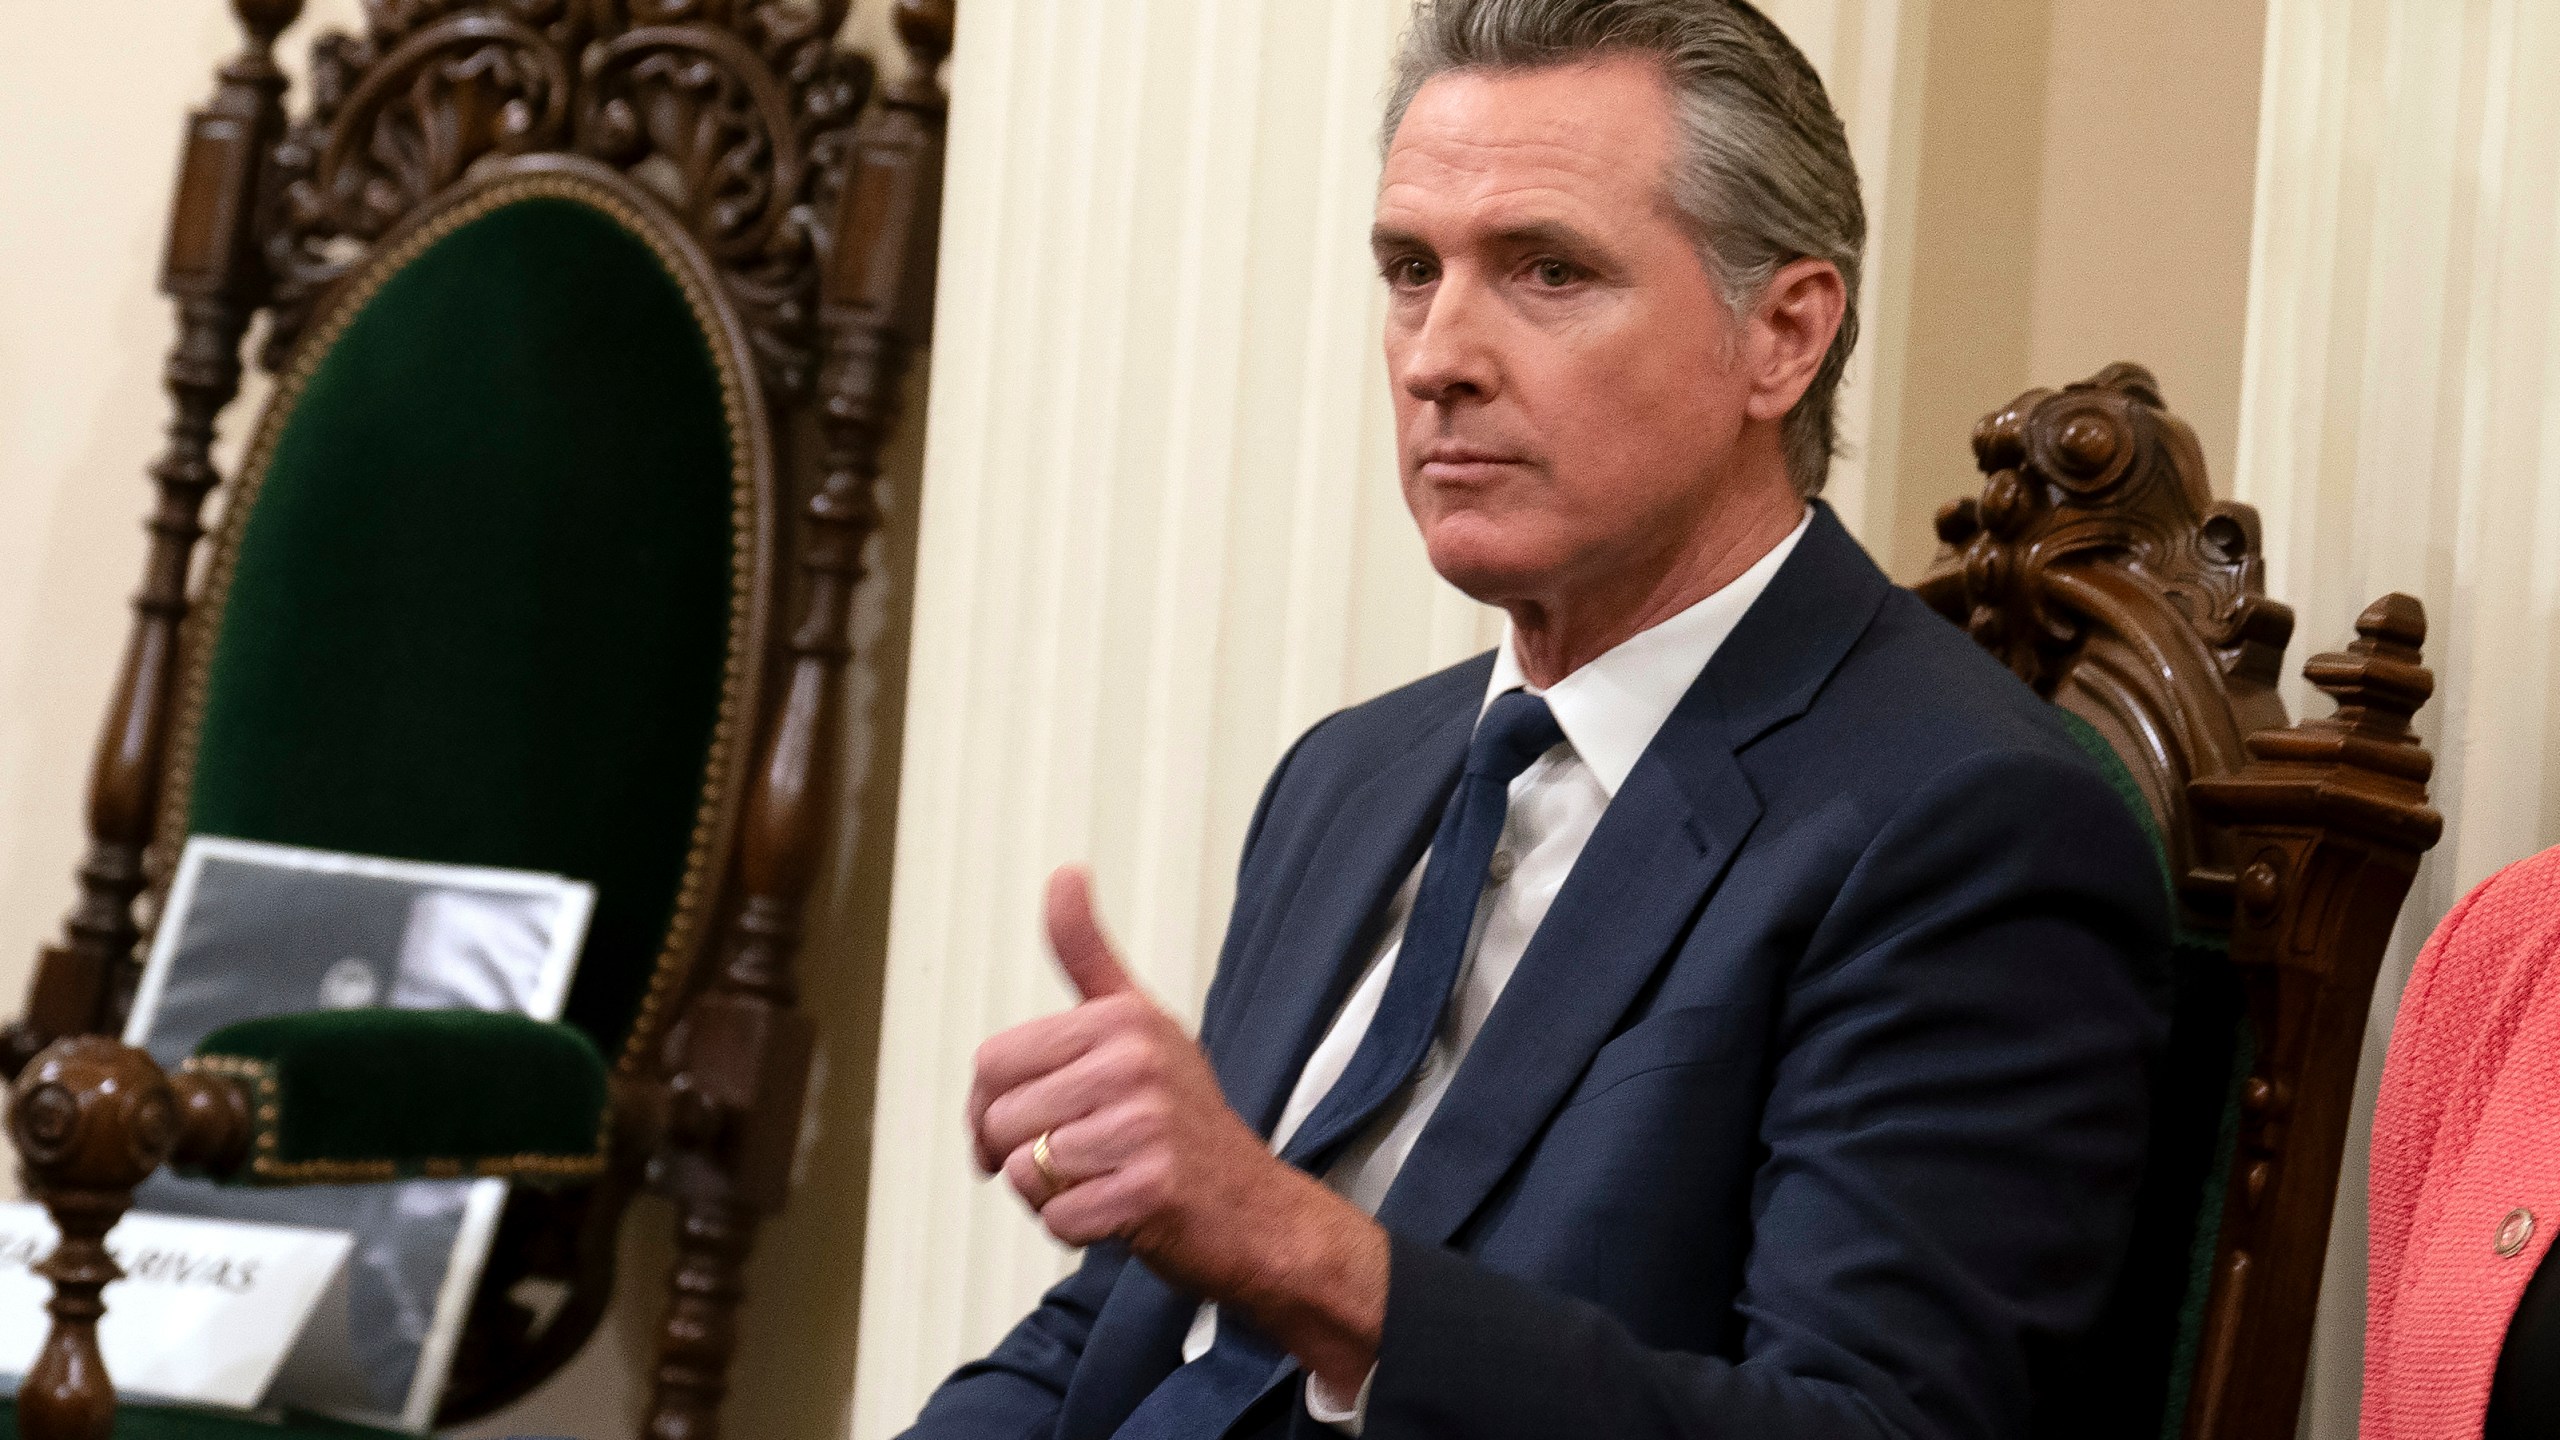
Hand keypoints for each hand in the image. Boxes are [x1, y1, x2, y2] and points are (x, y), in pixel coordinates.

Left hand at [966, 865, 1385, 1391]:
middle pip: (999, 1120)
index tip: (1028, 1122)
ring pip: (1023, 1172)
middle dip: (1020, 1154)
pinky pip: (1056, 1220)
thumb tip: (1064, 872)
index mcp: (1122, 1019)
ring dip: (1052, 1193)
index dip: (992, 1106)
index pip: (991, 1064)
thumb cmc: (1185, 1121)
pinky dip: (1077, 1230)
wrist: (1258, 1211)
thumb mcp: (1140, 1024)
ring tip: (1107, 1179)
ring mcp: (1146, 1128)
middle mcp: (1135, 1063)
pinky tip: (1122, 1211)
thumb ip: (1088, 956)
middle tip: (1080, 1159)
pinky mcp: (1150, 1192)